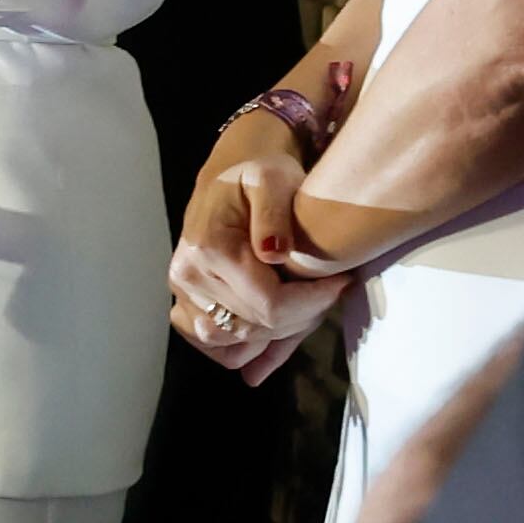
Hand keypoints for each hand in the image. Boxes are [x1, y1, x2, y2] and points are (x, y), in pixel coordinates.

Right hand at [170, 95, 352, 377]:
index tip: (341, 283)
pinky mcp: (185, 306)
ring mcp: (182, 294)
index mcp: (208, 247)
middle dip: (299, 317)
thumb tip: (273, 253)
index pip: (268, 304)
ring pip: (234, 343)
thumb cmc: (258, 173)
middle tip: (326, 292)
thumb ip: (274, 213)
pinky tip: (272, 335)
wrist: (228, 177)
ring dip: (274, 336)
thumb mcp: (273, 178)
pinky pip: (214, 346)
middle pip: (254, 327)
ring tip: (300, 307)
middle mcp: (187, 276)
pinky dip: (244, 348)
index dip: (311, 303)